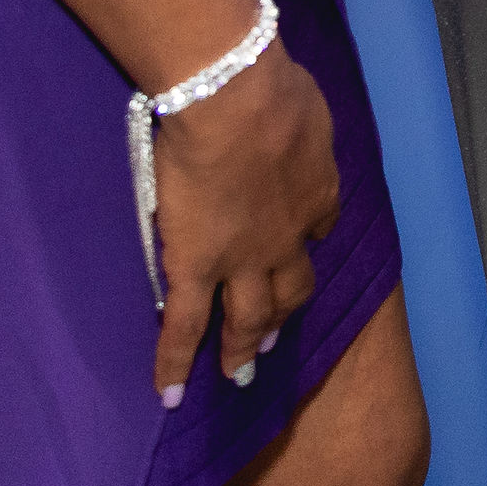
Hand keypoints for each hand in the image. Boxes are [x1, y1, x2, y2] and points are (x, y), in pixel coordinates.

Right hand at [148, 49, 343, 402]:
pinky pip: (185, 328)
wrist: (235, 101)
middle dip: (284, 313)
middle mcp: (287, 239)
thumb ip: (304, 132)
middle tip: (276, 336)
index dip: (307, 236)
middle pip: (292, 287)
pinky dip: (176, 365)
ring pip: (248, 317)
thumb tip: (298, 129)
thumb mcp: (309, 110)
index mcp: (317, 193)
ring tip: (239, 372)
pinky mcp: (198, 269)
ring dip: (244, 346)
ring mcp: (243, 261)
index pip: (317, 225)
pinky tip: (169, 396)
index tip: (300, 241)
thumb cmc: (273, 89)